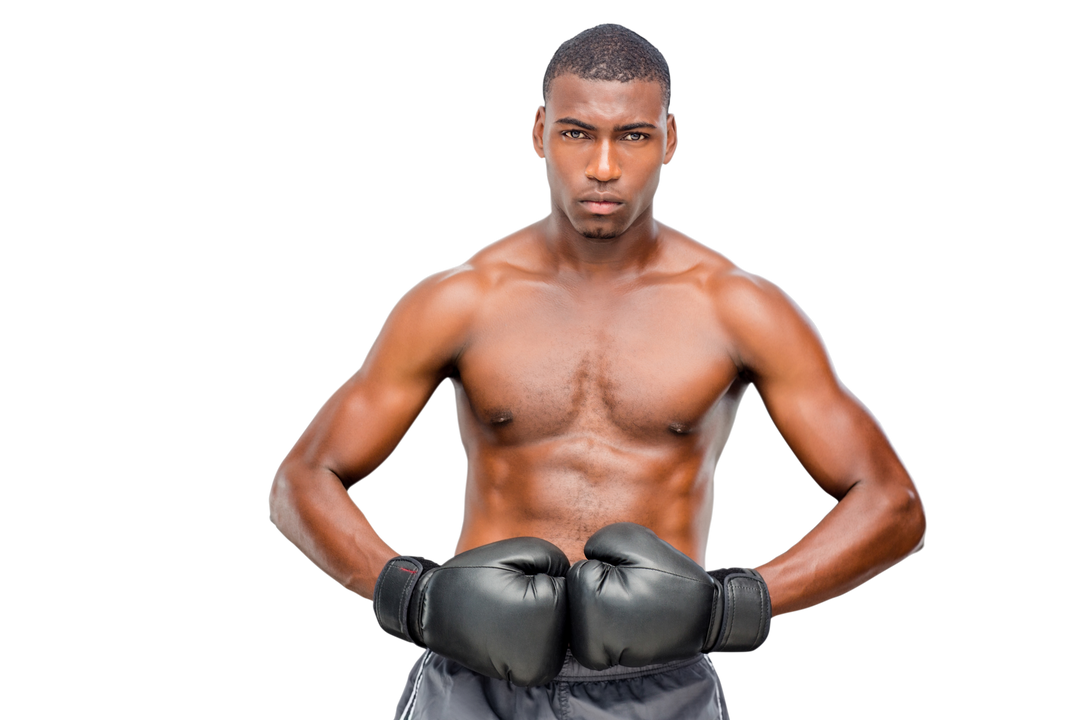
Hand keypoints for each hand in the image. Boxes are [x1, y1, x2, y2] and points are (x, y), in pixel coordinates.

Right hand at [371, 537, 570, 686]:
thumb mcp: (523, 550)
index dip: (544, 576)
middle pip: (571, 615)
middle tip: (509, 595)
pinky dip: (535, 635)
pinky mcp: (527, 676)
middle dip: (548, 599)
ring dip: (543, 620)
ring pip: (562, 633)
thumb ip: (560, 562)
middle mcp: (545, 649)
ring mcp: (536, 669)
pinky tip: (509, 627)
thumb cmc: (477, 574)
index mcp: (546, 612)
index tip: (514, 579)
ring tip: (507, 611)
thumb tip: (578, 586)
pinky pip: (548, 648)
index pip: (572, 589)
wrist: (431, 609)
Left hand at [567, 522, 770, 669]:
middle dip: (600, 588)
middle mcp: (588, 636)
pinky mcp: (611, 662)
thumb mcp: (633, 539)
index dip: (605, 567)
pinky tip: (638, 621)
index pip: (577, 573)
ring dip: (605, 607)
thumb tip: (583, 561)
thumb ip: (597, 542)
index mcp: (590, 602)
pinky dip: (614, 623)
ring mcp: (599, 654)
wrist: (708, 616)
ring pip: (584, 616)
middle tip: (636, 592)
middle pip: (576, 598)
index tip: (633, 576)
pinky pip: (598, 633)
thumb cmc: (671, 576)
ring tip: (637, 606)